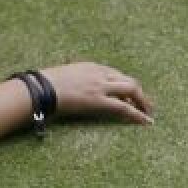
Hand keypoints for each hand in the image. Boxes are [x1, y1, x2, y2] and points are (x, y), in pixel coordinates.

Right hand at [39, 62, 153, 124]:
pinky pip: (124, 107)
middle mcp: (99, 73)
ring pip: (131, 90)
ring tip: (148, 114)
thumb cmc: (45, 84)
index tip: (130, 94)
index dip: (126, 85)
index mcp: (91, 66)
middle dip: (140, 93)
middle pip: (128, 80)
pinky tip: (145, 122)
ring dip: (143, 102)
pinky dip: (137, 114)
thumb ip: (74, 80)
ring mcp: (100, 86)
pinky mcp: (99, 101)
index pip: (116, 74)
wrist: (39, 88)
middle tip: (145, 105)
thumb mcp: (63, 76)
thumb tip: (73, 88)